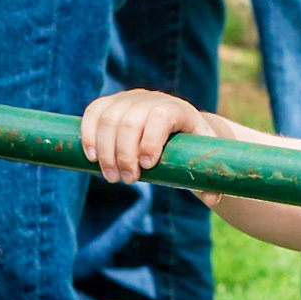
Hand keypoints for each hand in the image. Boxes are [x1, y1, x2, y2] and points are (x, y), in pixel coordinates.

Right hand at [80, 89, 219, 186]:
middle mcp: (152, 99)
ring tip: (111, 177)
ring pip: (109, 119)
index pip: (161, 116)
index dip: (151, 140)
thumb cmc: (192, 148)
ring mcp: (129, 99)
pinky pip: (93, 113)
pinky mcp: (111, 103)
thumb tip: (212, 200)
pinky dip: (88, 135)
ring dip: (106, 151)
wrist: (177, 127)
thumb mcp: (203, 161)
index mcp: (178, 109)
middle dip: (125, 154)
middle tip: (127, 180)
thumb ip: (210, 181)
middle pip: (130, 121)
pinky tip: (92, 158)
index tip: (147, 167)